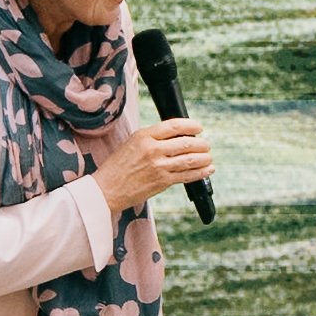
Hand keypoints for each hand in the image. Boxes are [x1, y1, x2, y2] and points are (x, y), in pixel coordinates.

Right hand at [94, 118, 212, 214]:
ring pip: (190, 159)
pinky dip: (201, 172)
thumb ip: (153, 137)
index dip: (191, 125)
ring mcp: (158, 166)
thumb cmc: (118, 166)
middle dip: (201, 144)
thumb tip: (178, 135)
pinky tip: (208, 169)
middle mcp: (152, 149)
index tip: (199, 128)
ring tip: (209, 157)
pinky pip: (187, 175)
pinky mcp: (162, 181)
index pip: (174, 126)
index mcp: (144, 136)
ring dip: (204, 158)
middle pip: (186, 142)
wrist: (107, 189)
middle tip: (206, 145)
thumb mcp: (132, 143)